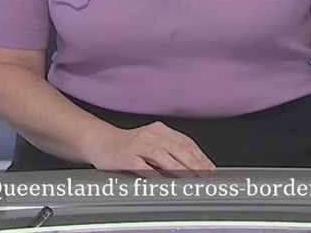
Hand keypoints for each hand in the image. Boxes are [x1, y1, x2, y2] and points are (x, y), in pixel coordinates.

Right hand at [85, 122, 215, 175]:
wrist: (99, 141)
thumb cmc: (128, 146)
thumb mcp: (152, 143)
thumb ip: (171, 152)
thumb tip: (195, 166)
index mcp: (160, 130)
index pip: (186, 142)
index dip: (200, 156)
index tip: (211, 169)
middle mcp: (151, 134)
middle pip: (177, 148)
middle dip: (194, 163)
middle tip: (205, 176)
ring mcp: (137, 144)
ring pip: (163, 155)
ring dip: (179, 168)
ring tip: (191, 178)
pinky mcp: (125, 156)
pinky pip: (142, 166)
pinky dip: (154, 173)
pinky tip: (163, 181)